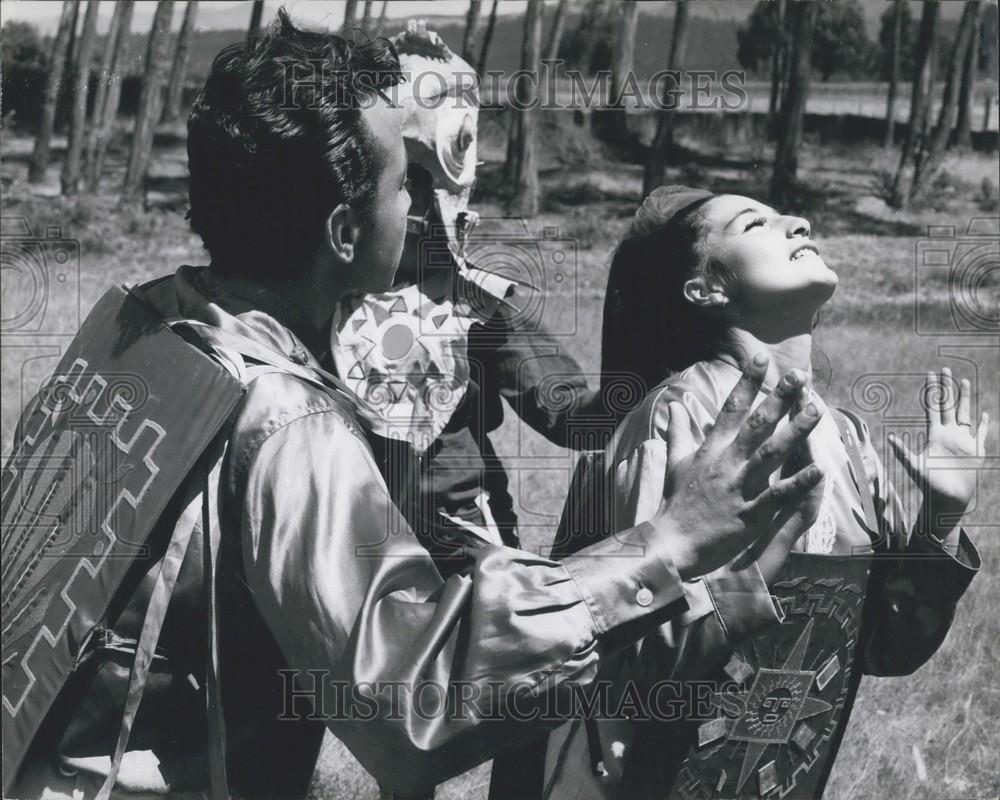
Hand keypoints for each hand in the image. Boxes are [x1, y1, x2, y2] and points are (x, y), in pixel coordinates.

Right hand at [651, 354, 824, 580]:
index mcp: (711, 450)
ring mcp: (739, 486)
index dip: (746, 382)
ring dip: (795, 431)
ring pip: (770, 452)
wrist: (672, 542)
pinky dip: (797, 482)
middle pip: (755, 423)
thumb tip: (674, 406)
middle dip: (778, 398)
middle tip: (798, 375)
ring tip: (816, 410)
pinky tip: (818, 469)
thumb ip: (679, 432)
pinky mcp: (749, 512)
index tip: (761, 359)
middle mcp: (726, 463)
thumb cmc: (677, 503)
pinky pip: (777, 494)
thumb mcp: (676, 463)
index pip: (730, 409)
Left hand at [889, 368, 988, 535]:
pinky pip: (981, 434)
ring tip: (964, 381)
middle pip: (948, 405)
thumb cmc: (929, 485)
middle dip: (947, 388)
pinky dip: (984, 425)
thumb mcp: (914, 466)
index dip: (933, 391)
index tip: (931, 375)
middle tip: (945, 369)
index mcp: (935, 435)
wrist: (948, 499)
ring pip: (965, 413)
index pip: (933, 407)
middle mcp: (949, 435)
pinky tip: (984, 414)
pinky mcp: (976, 451)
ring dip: (965, 398)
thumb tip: (888, 438)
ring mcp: (963, 441)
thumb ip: (903, 452)